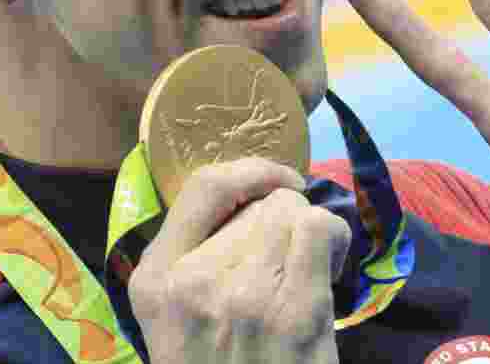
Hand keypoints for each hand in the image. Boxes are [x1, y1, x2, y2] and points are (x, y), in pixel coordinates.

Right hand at [128, 157, 351, 362]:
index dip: (251, 171)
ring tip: (308, 270)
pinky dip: (334, 244)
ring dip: (312, 234)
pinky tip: (328, 273)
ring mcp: (246, 294)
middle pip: (263, 202)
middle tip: (287, 263)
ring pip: (296, 213)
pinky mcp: (295, 311)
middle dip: (284, 222)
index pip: (204, 186)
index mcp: (155, 279)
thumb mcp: (176, 319)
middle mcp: (194, 280)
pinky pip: (322, 232)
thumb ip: (193, 261)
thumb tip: (249, 202)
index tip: (277, 179)